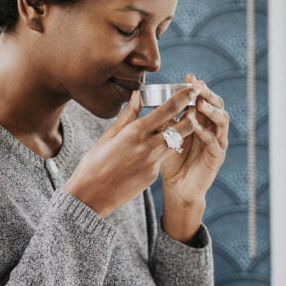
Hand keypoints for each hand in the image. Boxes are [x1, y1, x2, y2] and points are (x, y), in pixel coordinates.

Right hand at [62, 84, 200, 216]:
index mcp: (135, 132)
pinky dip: (164, 148)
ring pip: (177, 142)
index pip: (167, 110)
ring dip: (181, 132)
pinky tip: (156, 146)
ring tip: (179, 123)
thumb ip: (128, 116)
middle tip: (194, 107)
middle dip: (192, 115)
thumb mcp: (109, 136)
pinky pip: (164, 157)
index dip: (184, 97)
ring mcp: (154, 163)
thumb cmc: (94, 164)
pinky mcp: (154, 175)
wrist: (91, 196)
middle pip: (183, 128)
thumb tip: (138, 95)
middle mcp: (148, 147)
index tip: (193, 88)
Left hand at [159, 73, 228, 205]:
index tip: (189, 76)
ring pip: (222, 120)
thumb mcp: (164, 136)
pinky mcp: (217, 157)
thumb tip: (145, 98)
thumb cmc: (170, 161)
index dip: (198, 87)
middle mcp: (212, 128)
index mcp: (201, 121)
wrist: (178, 187)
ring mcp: (217, 142)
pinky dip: (206, 133)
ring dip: (212, 110)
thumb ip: (161, 119)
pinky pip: (215, 142)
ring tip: (200, 104)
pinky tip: (197, 126)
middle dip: (208, 94)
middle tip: (198, 86)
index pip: (203, 99)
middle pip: (217, 105)